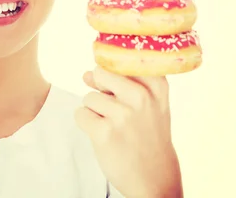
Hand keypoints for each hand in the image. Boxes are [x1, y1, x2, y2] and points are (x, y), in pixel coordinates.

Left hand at [75, 66, 182, 197]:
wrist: (155, 176)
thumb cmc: (147, 134)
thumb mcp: (148, 103)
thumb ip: (120, 82)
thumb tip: (87, 74)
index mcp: (155, 84)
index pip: (122, 58)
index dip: (113, 68)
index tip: (119, 82)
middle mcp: (141, 97)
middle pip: (99, 72)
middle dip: (101, 90)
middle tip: (117, 112)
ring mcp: (123, 115)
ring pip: (88, 97)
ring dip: (95, 112)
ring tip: (115, 128)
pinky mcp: (104, 132)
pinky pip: (80, 114)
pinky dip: (87, 125)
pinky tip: (105, 136)